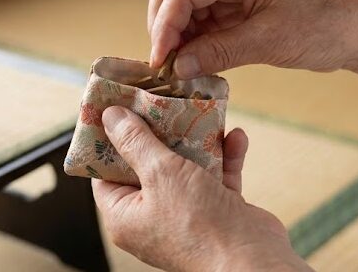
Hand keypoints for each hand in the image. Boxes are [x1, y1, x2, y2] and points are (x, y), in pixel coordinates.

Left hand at [92, 106, 310, 271]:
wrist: (253, 260)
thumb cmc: (200, 226)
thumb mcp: (160, 173)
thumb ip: (136, 142)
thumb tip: (110, 118)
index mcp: (125, 215)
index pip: (104, 172)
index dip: (109, 140)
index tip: (116, 109)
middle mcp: (152, 216)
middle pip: (147, 165)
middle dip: (159, 133)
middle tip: (161, 101)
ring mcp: (186, 214)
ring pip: (185, 168)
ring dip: (198, 142)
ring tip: (202, 114)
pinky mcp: (216, 211)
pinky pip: (216, 177)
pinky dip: (225, 157)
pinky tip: (235, 137)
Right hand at [148, 0, 357, 76]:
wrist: (354, 30)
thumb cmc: (322, 27)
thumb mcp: (268, 42)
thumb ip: (218, 52)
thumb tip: (177, 67)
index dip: (164, 24)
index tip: (159, 59)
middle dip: (163, 23)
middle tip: (163, 62)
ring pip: (182, 0)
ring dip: (176, 32)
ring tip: (178, 66)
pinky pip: (200, 14)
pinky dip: (191, 36)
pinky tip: (193, 60)